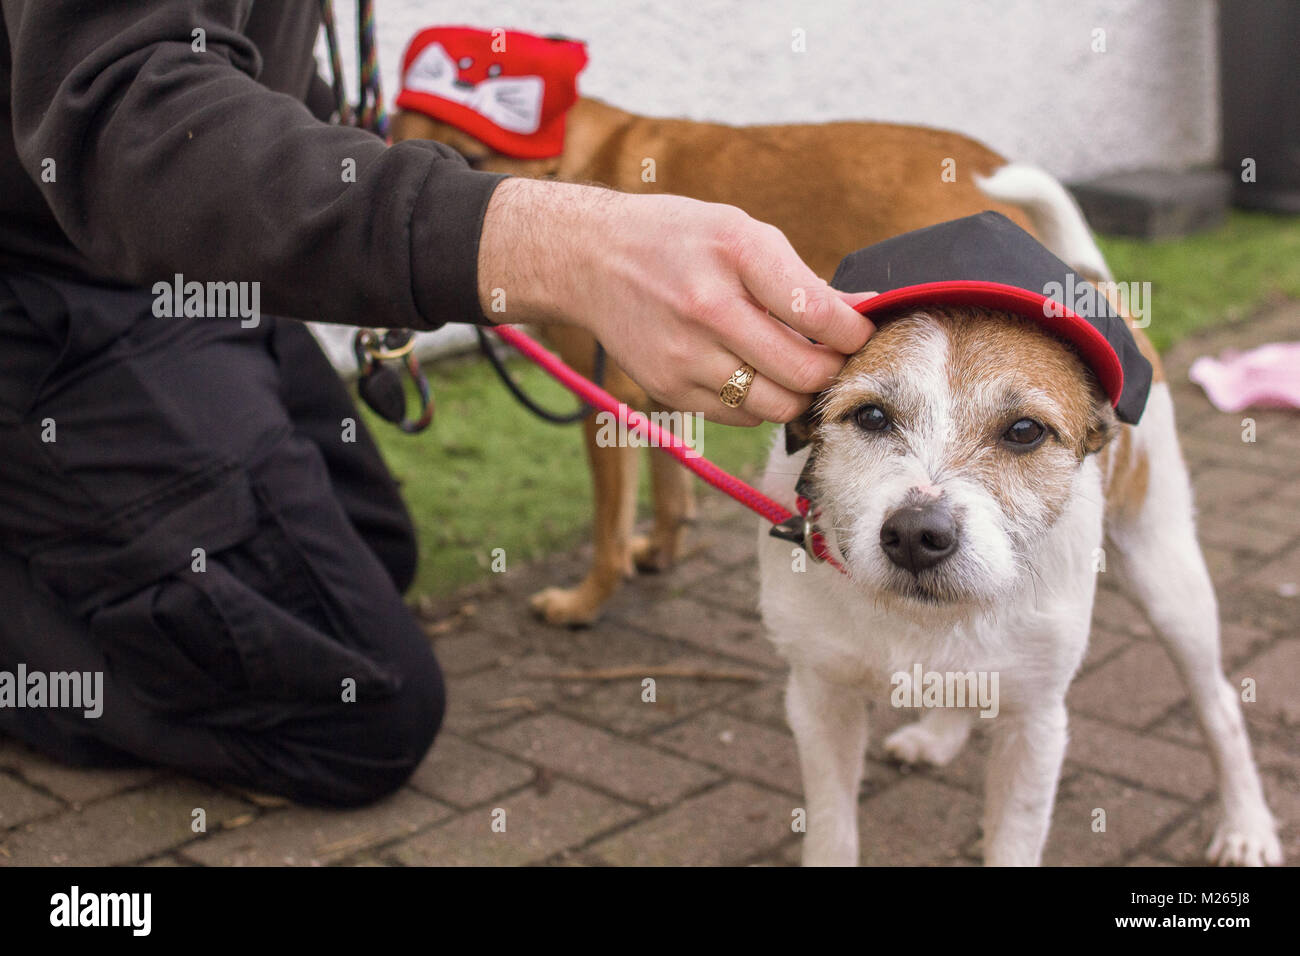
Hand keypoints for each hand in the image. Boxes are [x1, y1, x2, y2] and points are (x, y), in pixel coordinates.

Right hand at [476, 178, 875, 424]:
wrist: (590, 260)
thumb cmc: (675, 240)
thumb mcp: (740, 232)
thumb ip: (800, 278)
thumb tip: (862, 311)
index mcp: (735, 253)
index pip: (819, 314)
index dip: (855, 333)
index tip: (860, 333)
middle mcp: (707, 308)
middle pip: (804, 372)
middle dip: (833, 370)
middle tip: (833, 356)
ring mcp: (685, 355)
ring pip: (777, 405)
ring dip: (798, 393)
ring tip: (795, 368)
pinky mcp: (669, 388)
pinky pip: (741, 416)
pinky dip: (759, 402)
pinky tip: (751, 373)